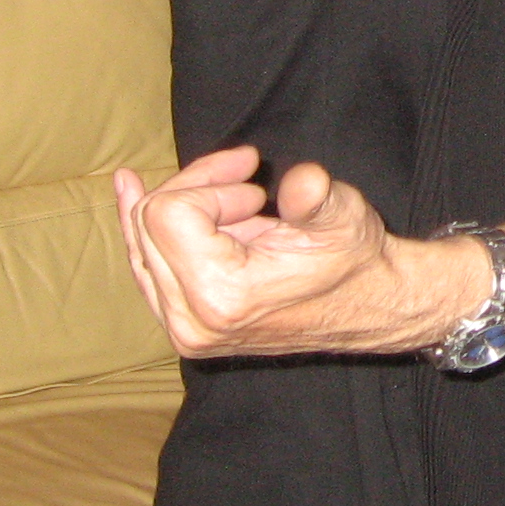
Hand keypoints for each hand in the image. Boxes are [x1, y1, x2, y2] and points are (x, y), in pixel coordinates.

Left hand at [113, 150, 481, 357]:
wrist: (370, 305)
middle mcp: (192, 321)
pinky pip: (147, 267)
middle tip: (245, 174)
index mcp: (223, 296)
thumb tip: (303, 182)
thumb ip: (315, 198)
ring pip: (140, 243)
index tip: (255, 186)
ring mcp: (185, 330)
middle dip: (195, 187)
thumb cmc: (355, 259)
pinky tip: (134, 194)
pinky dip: (148, 230)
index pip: (168, 213)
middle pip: (147, 225)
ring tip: (226, 191)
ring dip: (179, 204)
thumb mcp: (342, 218)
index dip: (210, 183)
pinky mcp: (186, 328)